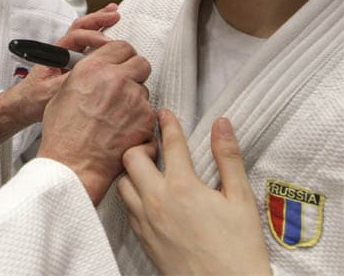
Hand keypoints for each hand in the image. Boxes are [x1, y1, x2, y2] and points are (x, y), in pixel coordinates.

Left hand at [0, 3, 121, 142]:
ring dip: (98, 23)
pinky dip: (98, 36)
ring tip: (113, 14)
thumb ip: (68, 81)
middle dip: (98, 19)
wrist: (23, 106)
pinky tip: (108, 35)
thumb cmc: (32, 99)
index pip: (76, 36)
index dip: (93, 36)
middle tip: (114, 14)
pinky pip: (86, 46)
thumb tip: (90, 74)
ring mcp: (67, 56)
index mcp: (55, 52)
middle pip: (80, 28)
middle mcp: (61, 50)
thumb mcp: (51, 91)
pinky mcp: (72, 64)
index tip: (108, 43)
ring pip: (83, 33)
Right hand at [37, 39, 154, 204]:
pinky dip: (140, 121)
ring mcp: (134, 99)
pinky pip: (149, 113)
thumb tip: (97, 72)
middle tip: (125, 87)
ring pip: (145, 90)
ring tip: (118, 117)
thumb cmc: (63, 135)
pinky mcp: (146, 120)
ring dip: (136, 99)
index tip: (122, 64)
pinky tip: (124, 131)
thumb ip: (86, 75)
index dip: (122, 57)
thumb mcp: (63, 92)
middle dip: (134, 73)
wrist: (72, 165)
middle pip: (141, 63)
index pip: (121, 47)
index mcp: (93, 68)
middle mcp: (116, 79)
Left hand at [118, 109, 270, 274]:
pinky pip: (127, 208)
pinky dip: (133, 196)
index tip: (163, 114)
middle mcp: (157, 200)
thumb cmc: (239, 249)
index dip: (167, 124)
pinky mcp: (142, 239)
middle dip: (141, 146)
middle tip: (155, 147)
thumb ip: (228, 158)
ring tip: (149, 170)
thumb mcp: (240, 200)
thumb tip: (222, 125)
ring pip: (123, 183)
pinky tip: (148, 197)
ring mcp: (146, 221)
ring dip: (132, 172)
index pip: (170, 143)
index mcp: (182, 187)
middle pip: (131, 158)